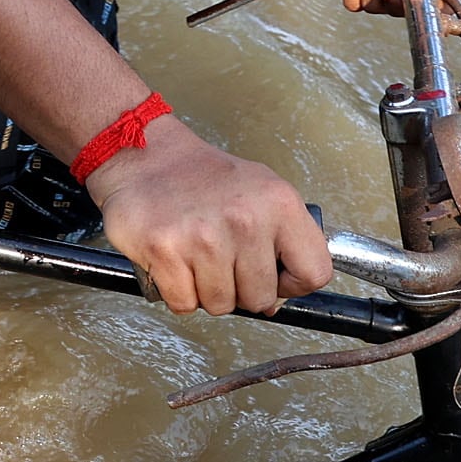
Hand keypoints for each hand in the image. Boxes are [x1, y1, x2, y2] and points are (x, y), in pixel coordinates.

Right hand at [88, 126, 332, 314]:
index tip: (275, 276)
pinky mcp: (165, 250)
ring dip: (206, 290)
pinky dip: (178, 291)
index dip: (293, 284)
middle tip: (223, 259)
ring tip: (196, 255)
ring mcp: (203, 237)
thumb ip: (282, 241)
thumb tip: (278, 300)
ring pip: (220, 305)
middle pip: (261, 298)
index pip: (314, 272)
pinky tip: (176, 261)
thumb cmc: (202, 178)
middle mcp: (245, 218)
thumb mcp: (261, 191)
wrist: (146, 156)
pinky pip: (184, 303)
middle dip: (241, 289)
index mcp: (278, 203)